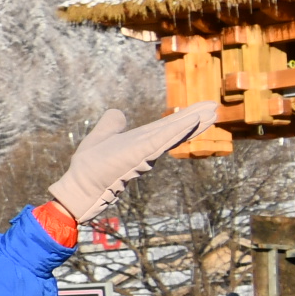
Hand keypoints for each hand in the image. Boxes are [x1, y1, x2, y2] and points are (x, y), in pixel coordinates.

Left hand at [50, 102, 218, 223]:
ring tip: (212, 112)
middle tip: (214, 107)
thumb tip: (117, 112)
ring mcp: (145, 151)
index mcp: (140, 142)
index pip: (166, 127)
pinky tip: (193, 121)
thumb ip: (110, 125)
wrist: (80, 188)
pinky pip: (162, 140)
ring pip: (173, 134)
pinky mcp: (140, 154)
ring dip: (193, 123)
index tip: (201, 108)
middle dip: (195, 119)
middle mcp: (147, 147)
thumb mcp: (100, 137)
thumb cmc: (89, 168)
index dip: (183, 118)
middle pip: (175, 129)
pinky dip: (177, 130)